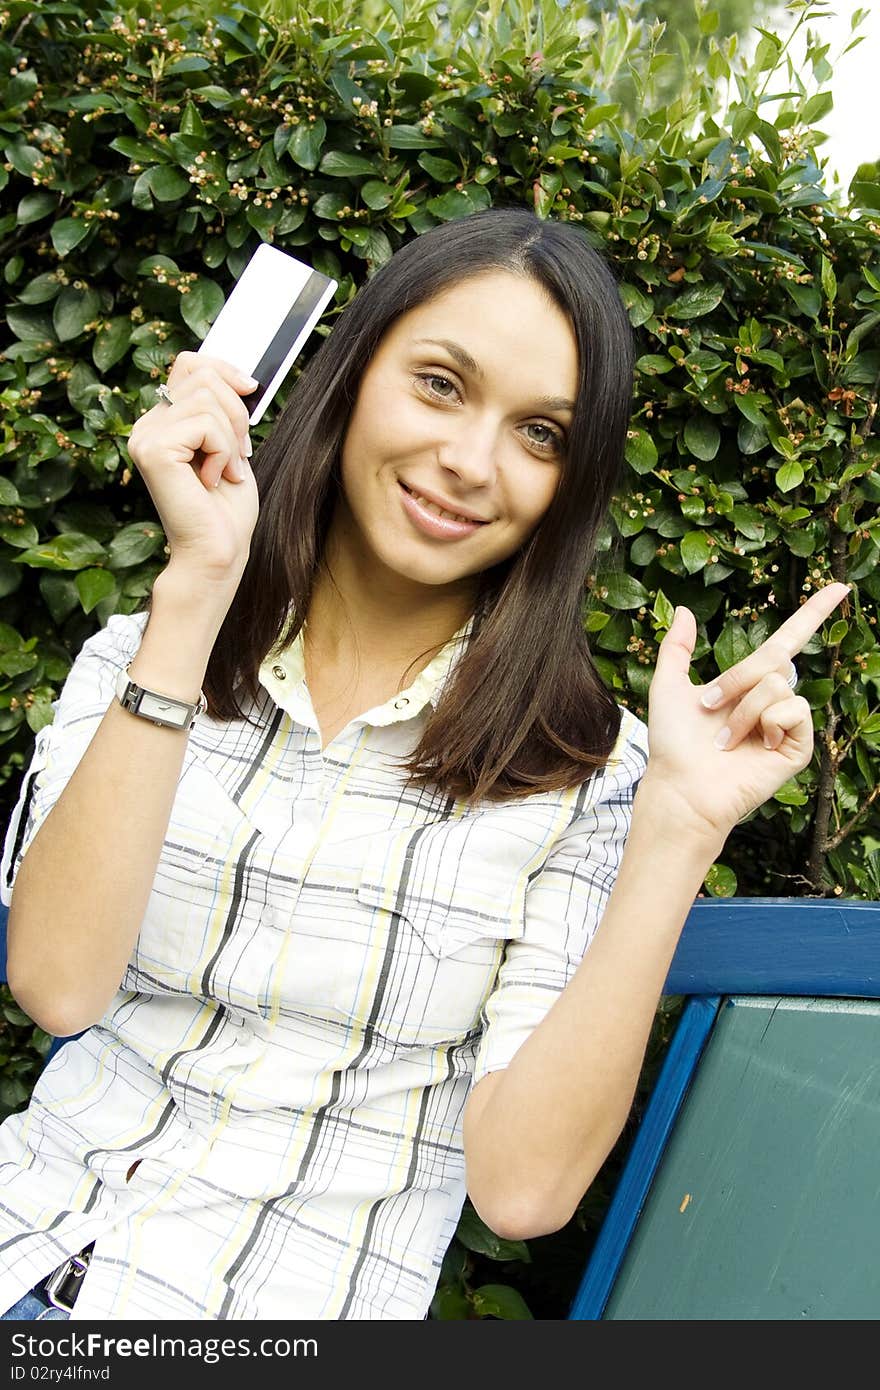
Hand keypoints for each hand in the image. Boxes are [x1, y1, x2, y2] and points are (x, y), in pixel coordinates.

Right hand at [126, 352, 259, 587]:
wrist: (217, 552)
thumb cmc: (226, 510)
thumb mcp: (231, 447)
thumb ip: (223, 410)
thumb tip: (240, 375)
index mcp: (163, 423)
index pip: (189, 364)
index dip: (224, 369)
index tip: (251, 390)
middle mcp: (147, 426)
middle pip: (201, 375)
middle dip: (236, 412)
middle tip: (239, 454)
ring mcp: (145, 437)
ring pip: (207, 399)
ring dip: (231, 438)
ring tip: (226, 472)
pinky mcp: (153, 450)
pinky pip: (205, 424)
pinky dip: (224, 452)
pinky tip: (215, 480)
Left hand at [641, 582, 850, 842]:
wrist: (681, 785)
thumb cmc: (673, 743)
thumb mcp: (668, 685)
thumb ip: (677, 647)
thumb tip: (682, 609)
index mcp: (749, 683)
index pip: (789, 639)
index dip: (813, 612)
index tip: (839, 587)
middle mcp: (773, 700)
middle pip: (774, 660)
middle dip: (735, 679)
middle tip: (708, 707)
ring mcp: (787, 723)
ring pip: (780, 685)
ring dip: (744, 708)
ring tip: (726, 739)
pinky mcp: (797, 746)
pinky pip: (794, 710)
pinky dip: (767, 722)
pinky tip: (754, 747)